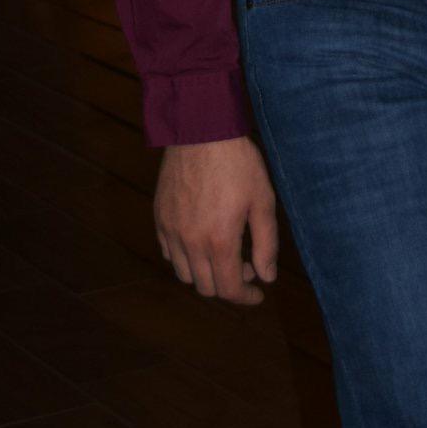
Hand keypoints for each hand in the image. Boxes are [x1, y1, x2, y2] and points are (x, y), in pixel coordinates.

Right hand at [155, 136, 277, 304]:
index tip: (258, 293)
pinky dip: (184, 257)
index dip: (245, 298)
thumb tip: (267, 277)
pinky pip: (169, 252)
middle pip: (206, 287)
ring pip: (184, 274)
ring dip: (205, 273)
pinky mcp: (160, 217)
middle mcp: (191, 242)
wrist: (202, 130)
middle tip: (246, 265)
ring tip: (223, 252)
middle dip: (228, 284)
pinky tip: (200, 240)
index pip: (229, 289)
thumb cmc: (238, 163)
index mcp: (220, 240)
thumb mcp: (263, 201)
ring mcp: (171, 230)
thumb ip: (266, 243)